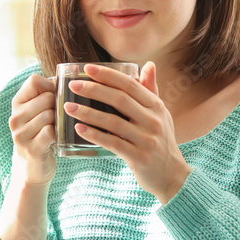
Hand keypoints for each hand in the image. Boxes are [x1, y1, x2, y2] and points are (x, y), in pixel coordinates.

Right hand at [8, 73, 57, 185]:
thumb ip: (45, 94)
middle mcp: (15, 117)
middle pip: (45, 97)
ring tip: (58, 127)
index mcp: (17, 103)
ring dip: (59, 121)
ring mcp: (21, 134)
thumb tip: (63, 77)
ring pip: (49, 114)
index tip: (54, 97)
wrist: (33, 167)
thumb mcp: (37, 112)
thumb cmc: (40, 134)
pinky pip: (50, 132)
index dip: (50, 85)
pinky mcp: (31, 149)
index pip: (34, 80)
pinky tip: (57, 138)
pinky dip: (58, 133)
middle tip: (59, 116)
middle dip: (58, 105)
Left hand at [63, 62, 190, 202]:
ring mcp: (147, 140)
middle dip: (94, 90)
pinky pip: (113, 143)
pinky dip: (94, 135)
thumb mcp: (160, 114)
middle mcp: (153, 121)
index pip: (130, 85)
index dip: (108, 75)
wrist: (171, 175)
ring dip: (88, 113)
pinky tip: (79, 129)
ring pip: (113, 122)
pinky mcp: (139, 158)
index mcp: (156, 106)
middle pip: (120, 99)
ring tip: (68, 107)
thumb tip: (149, 64)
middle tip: (73, 86)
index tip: (87, 68)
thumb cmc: (161, 139)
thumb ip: (151, 90)